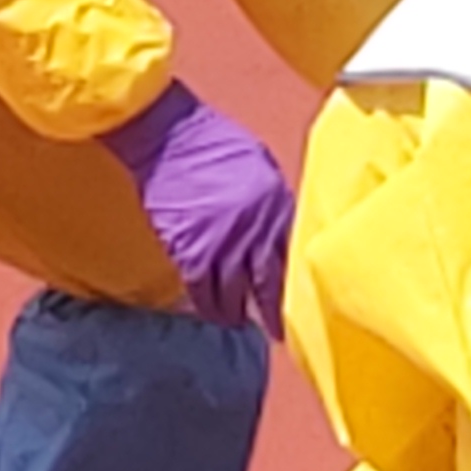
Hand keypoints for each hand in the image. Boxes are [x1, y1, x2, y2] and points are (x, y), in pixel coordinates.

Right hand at [106, 81, 296, 333]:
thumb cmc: (215, 142)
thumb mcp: (261, 168)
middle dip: (273, 313)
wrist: (169, 136)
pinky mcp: (190, 252)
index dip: (296, 285)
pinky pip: (202, 292)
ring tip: (239, 321)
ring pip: (234, 295)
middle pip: (269, 285)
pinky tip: (213, 312)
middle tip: (277, 333)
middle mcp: (254, 231)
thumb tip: (282, 235)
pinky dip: (208, 306)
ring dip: (237, 313)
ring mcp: (222, 244)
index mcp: (277, 207)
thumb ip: (275, 205)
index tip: (301, 304)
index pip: (293, 258)